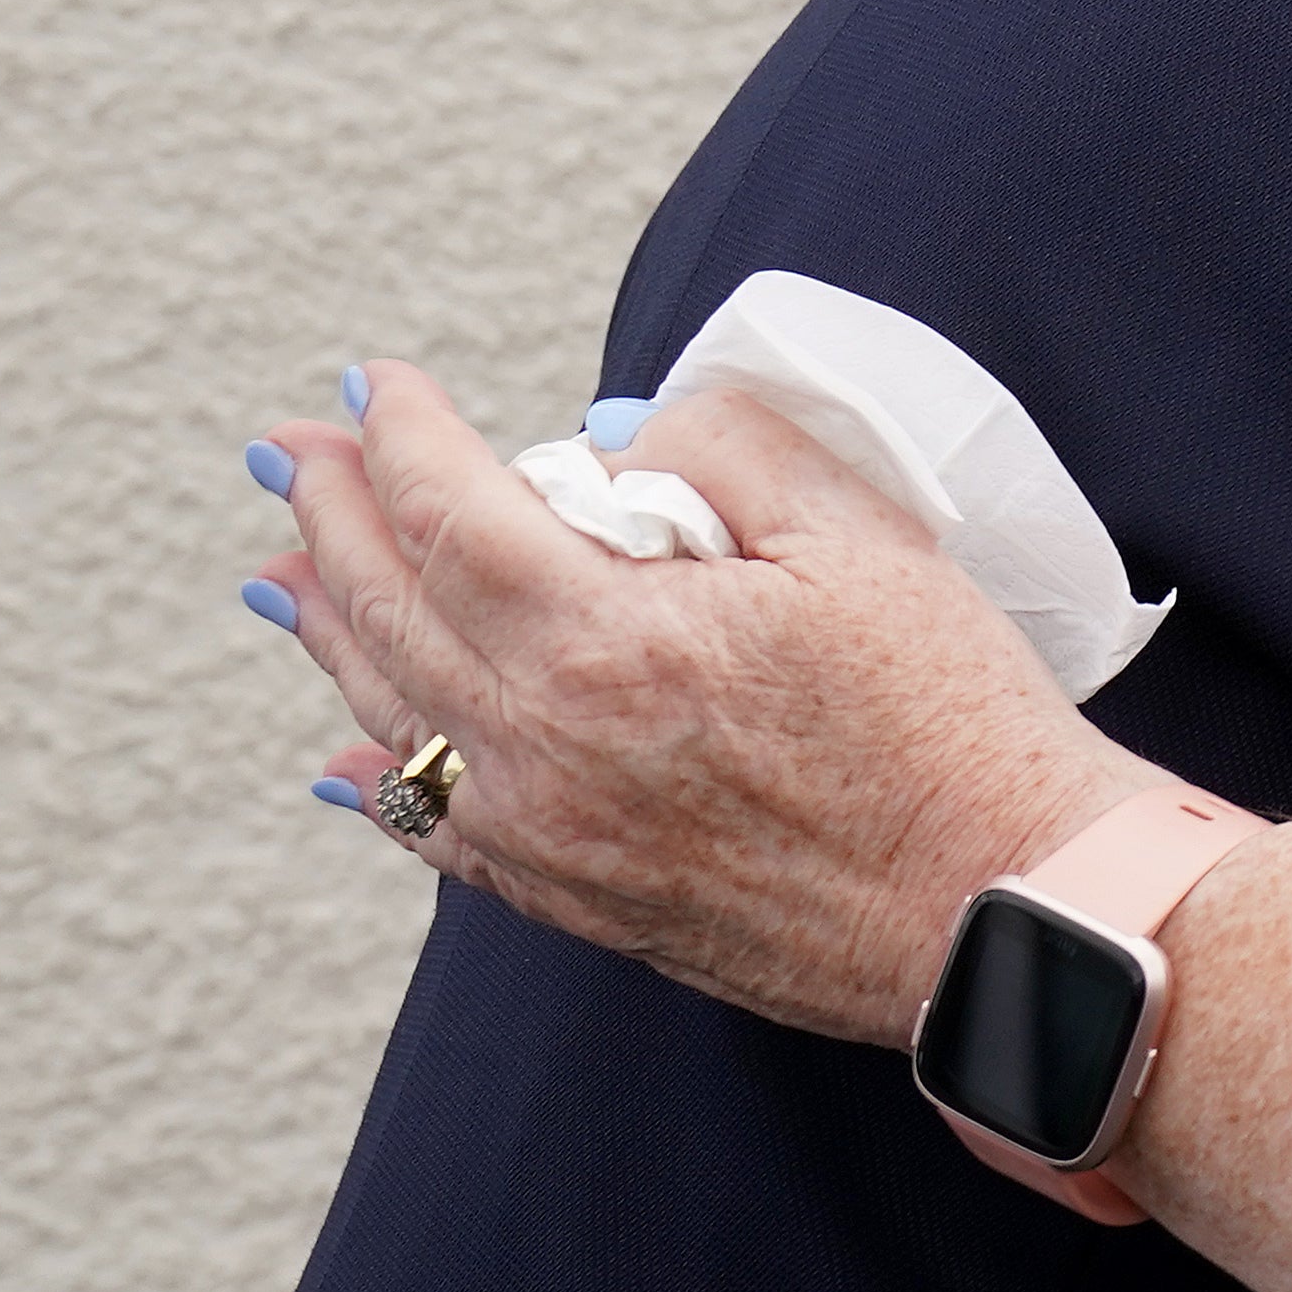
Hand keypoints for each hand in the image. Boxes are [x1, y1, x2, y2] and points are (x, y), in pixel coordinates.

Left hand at [252, 366, 1148, 1043]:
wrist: (1003, 905)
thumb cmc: (953, 722)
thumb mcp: (865, 539)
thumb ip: (730, 452)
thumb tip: (621, 434)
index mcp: (610, 643)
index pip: (453, 513)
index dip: (402, 438)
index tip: (376, 386)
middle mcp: (545, 747)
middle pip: (393, 610)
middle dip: (332, 517)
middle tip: (292, 452)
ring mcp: (550, 835)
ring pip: (393, 717)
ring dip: (332, 631)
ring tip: (288, 573)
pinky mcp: (579, 901)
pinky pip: (435, 835)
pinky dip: (376, 784)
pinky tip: (344, 760)